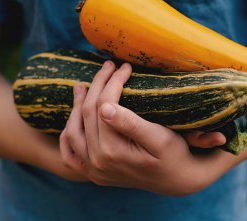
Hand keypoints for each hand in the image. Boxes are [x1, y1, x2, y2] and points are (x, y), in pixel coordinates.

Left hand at [59, 61, 227, 194]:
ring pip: (73, 131)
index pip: (104, 106)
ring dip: (77, 106)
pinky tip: (73, 120)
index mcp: (113, 152)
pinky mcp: (94, 173)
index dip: (113, 82)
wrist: (178, 180)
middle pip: (87, 115)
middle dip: (97, 85)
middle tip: (108, 66)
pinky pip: (71, 155)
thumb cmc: (174, 156)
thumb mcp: (160, 138)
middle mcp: (98, 162)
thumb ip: (131, 124)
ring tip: (82, 86)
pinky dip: (68, 136)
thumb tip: (105, 107)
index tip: (125, 66)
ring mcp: (94, 170)